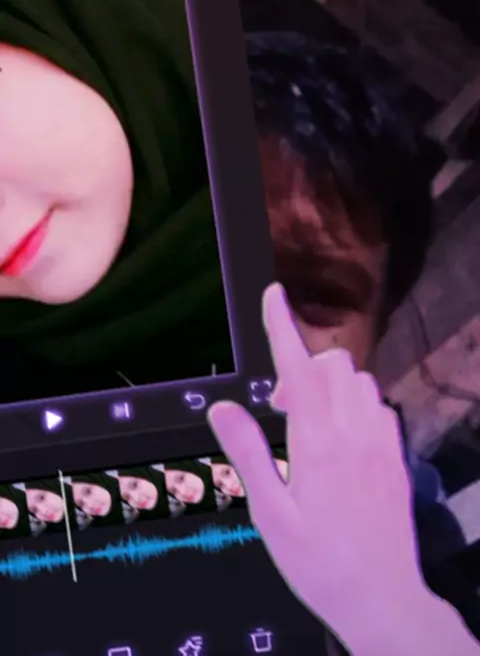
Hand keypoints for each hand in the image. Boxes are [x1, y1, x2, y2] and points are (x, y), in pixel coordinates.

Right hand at [208, 283, 424, 647]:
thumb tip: (221, 406)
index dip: (282, 326)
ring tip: (309, 424)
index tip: (273, 293)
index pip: (298, 367)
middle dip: (303, 368)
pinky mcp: (397, 455)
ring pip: (359, 381)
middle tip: (280, 410)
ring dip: (330, 385)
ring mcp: (383, 442)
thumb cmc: (317, 561)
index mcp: (319, 442)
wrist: (381, 598)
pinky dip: (355, 403)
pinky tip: (342, 439)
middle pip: (334, 364)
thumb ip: (247, 453)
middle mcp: (356, 431)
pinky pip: (378, 405)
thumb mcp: (269, 513)